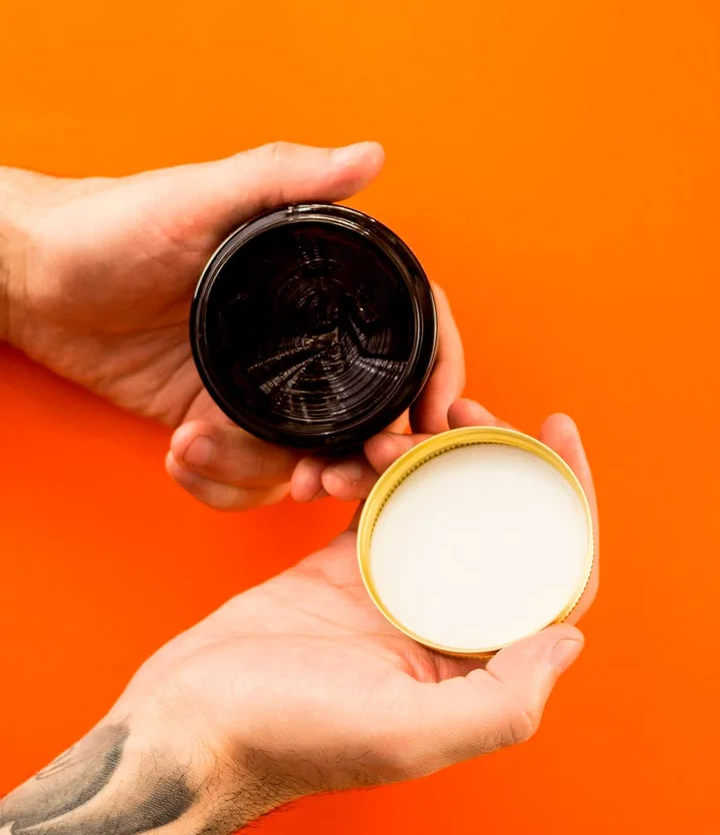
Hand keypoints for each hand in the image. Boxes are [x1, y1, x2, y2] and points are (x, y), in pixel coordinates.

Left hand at [0, 142, 463, 510]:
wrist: (34, 278)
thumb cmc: (111, 224)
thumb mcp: (199, 196)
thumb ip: (285, 177)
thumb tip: (370, 156)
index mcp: (310, 283)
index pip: (400, 327)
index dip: (433, 371)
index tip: (434, 417)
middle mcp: (295, 337)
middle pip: (365, 408)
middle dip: (359, 454)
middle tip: (325, 474)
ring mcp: (257, 385)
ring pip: (304, 453)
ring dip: (267, 474)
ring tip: (207, 449)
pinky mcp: (214, 420)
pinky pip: (244, 473)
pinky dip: (220, 482)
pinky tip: (182, 454)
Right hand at [0, 401, 597, 834]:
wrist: (190, 720)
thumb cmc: (286, 736)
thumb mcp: (405, 734)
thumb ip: (501, 702)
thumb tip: (571, 638)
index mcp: (470, 665)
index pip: (550, 578)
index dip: (570, 505)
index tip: (557, 433)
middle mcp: (440, 624)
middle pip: (495, 526)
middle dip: (497, 458)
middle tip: (470, 408)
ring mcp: (392, 590)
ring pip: (436, 505)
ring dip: (433, 456)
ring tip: (409, 421)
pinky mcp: (343, 567)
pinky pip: (377, 501)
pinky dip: (374, 468)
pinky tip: (365, 445)